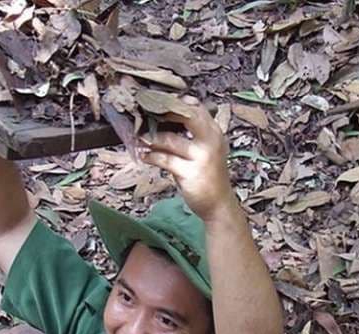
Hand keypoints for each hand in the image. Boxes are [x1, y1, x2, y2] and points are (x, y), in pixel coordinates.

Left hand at [139, 99, 236, 221]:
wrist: (219, 205)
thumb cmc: (208, 176)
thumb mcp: (204, 151)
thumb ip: (189, 136)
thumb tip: (160, 123)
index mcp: (214, 132)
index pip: (196, 107)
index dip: (175, 102)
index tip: (157, 103)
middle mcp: (211, 141)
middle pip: (188, 115)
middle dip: (165, 112)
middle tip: (146, 113)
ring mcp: (201, 157)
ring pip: (171, 139)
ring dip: (151, 138)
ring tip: (139, 137)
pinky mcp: (190, 173)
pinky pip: (165, 160)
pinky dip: (151, 156)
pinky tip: (143, 155)